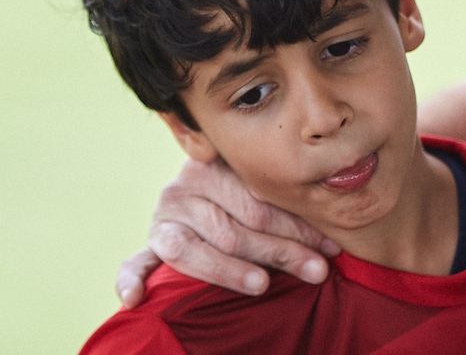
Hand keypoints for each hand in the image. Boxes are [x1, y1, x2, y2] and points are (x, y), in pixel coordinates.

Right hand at [116, 157, 340, 306]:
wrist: (197, 193)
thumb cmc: (244, 198)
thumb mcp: (258, 190)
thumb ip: (280, 203)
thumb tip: (333, 239)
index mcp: (211, 167)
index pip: (256, 202)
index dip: (296, 226)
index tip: (329, 248)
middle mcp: (182, 189)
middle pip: (234, 228)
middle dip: (280, 251)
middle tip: (316, 270)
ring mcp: (162, 220)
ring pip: (196, 250)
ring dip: (229, 271)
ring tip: (261, 285)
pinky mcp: (148, 247)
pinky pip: (135, 263)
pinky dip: (132, 279)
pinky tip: (137, 298)